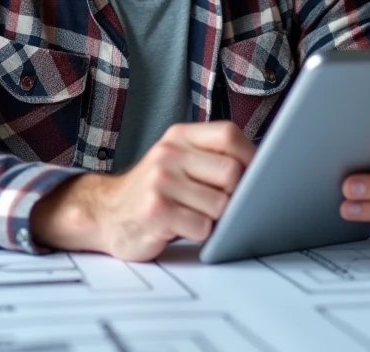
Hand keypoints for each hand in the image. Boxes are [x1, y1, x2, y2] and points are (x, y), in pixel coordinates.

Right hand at [30, 121, 254, 260]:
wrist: (105, 214)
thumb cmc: (154, 190)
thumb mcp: (177, 160)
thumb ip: (212, 156)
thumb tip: (264, 167)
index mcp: (179, 136)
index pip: (229, 134)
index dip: (251, 156)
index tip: (257, 174)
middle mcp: (168, 154)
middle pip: (232, 172)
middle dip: (236, 194)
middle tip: (221, 202)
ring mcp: (160, 182)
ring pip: (221, 204)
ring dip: (216, 218)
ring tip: (196, 214)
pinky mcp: (156, 212)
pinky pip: (202, 227)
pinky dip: (200, 233)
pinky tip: (182, 227)